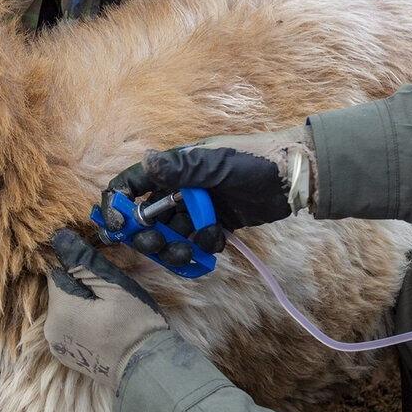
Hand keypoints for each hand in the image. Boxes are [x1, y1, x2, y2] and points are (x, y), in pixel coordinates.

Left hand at [44, 229, 169, 387]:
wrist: (147, 369)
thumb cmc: (135, 325)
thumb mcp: (115, 287)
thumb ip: (84, 262)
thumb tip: (60, 238)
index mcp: (60, 310)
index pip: (57, 271)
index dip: (76, 264)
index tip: (98, 268)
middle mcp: (50, 329)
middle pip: (59, 291)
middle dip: (79, 284)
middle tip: (109, 290)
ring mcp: (57, 346)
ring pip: (64, 308)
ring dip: (80, 302)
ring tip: (108, 308)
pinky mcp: (67, 356)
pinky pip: (68, 327)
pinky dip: (81, 320)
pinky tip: (102, 323)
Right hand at [104, 126, 313, 262]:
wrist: (294, 177)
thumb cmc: (257, 160)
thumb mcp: (218, 163)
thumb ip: (182, 167)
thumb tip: (146, 161)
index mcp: (177, 167)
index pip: (134, 183)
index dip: (120, 203)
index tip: (118, 226)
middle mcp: (182, 187)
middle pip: (149, 216)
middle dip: (147, 234)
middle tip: (155, 245)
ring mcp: (199, 207)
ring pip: (172, 233)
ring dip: (174, 246)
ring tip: (188, 251)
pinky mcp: (217, 223)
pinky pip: (197, 240)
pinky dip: (202, 245)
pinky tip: (217, 240)